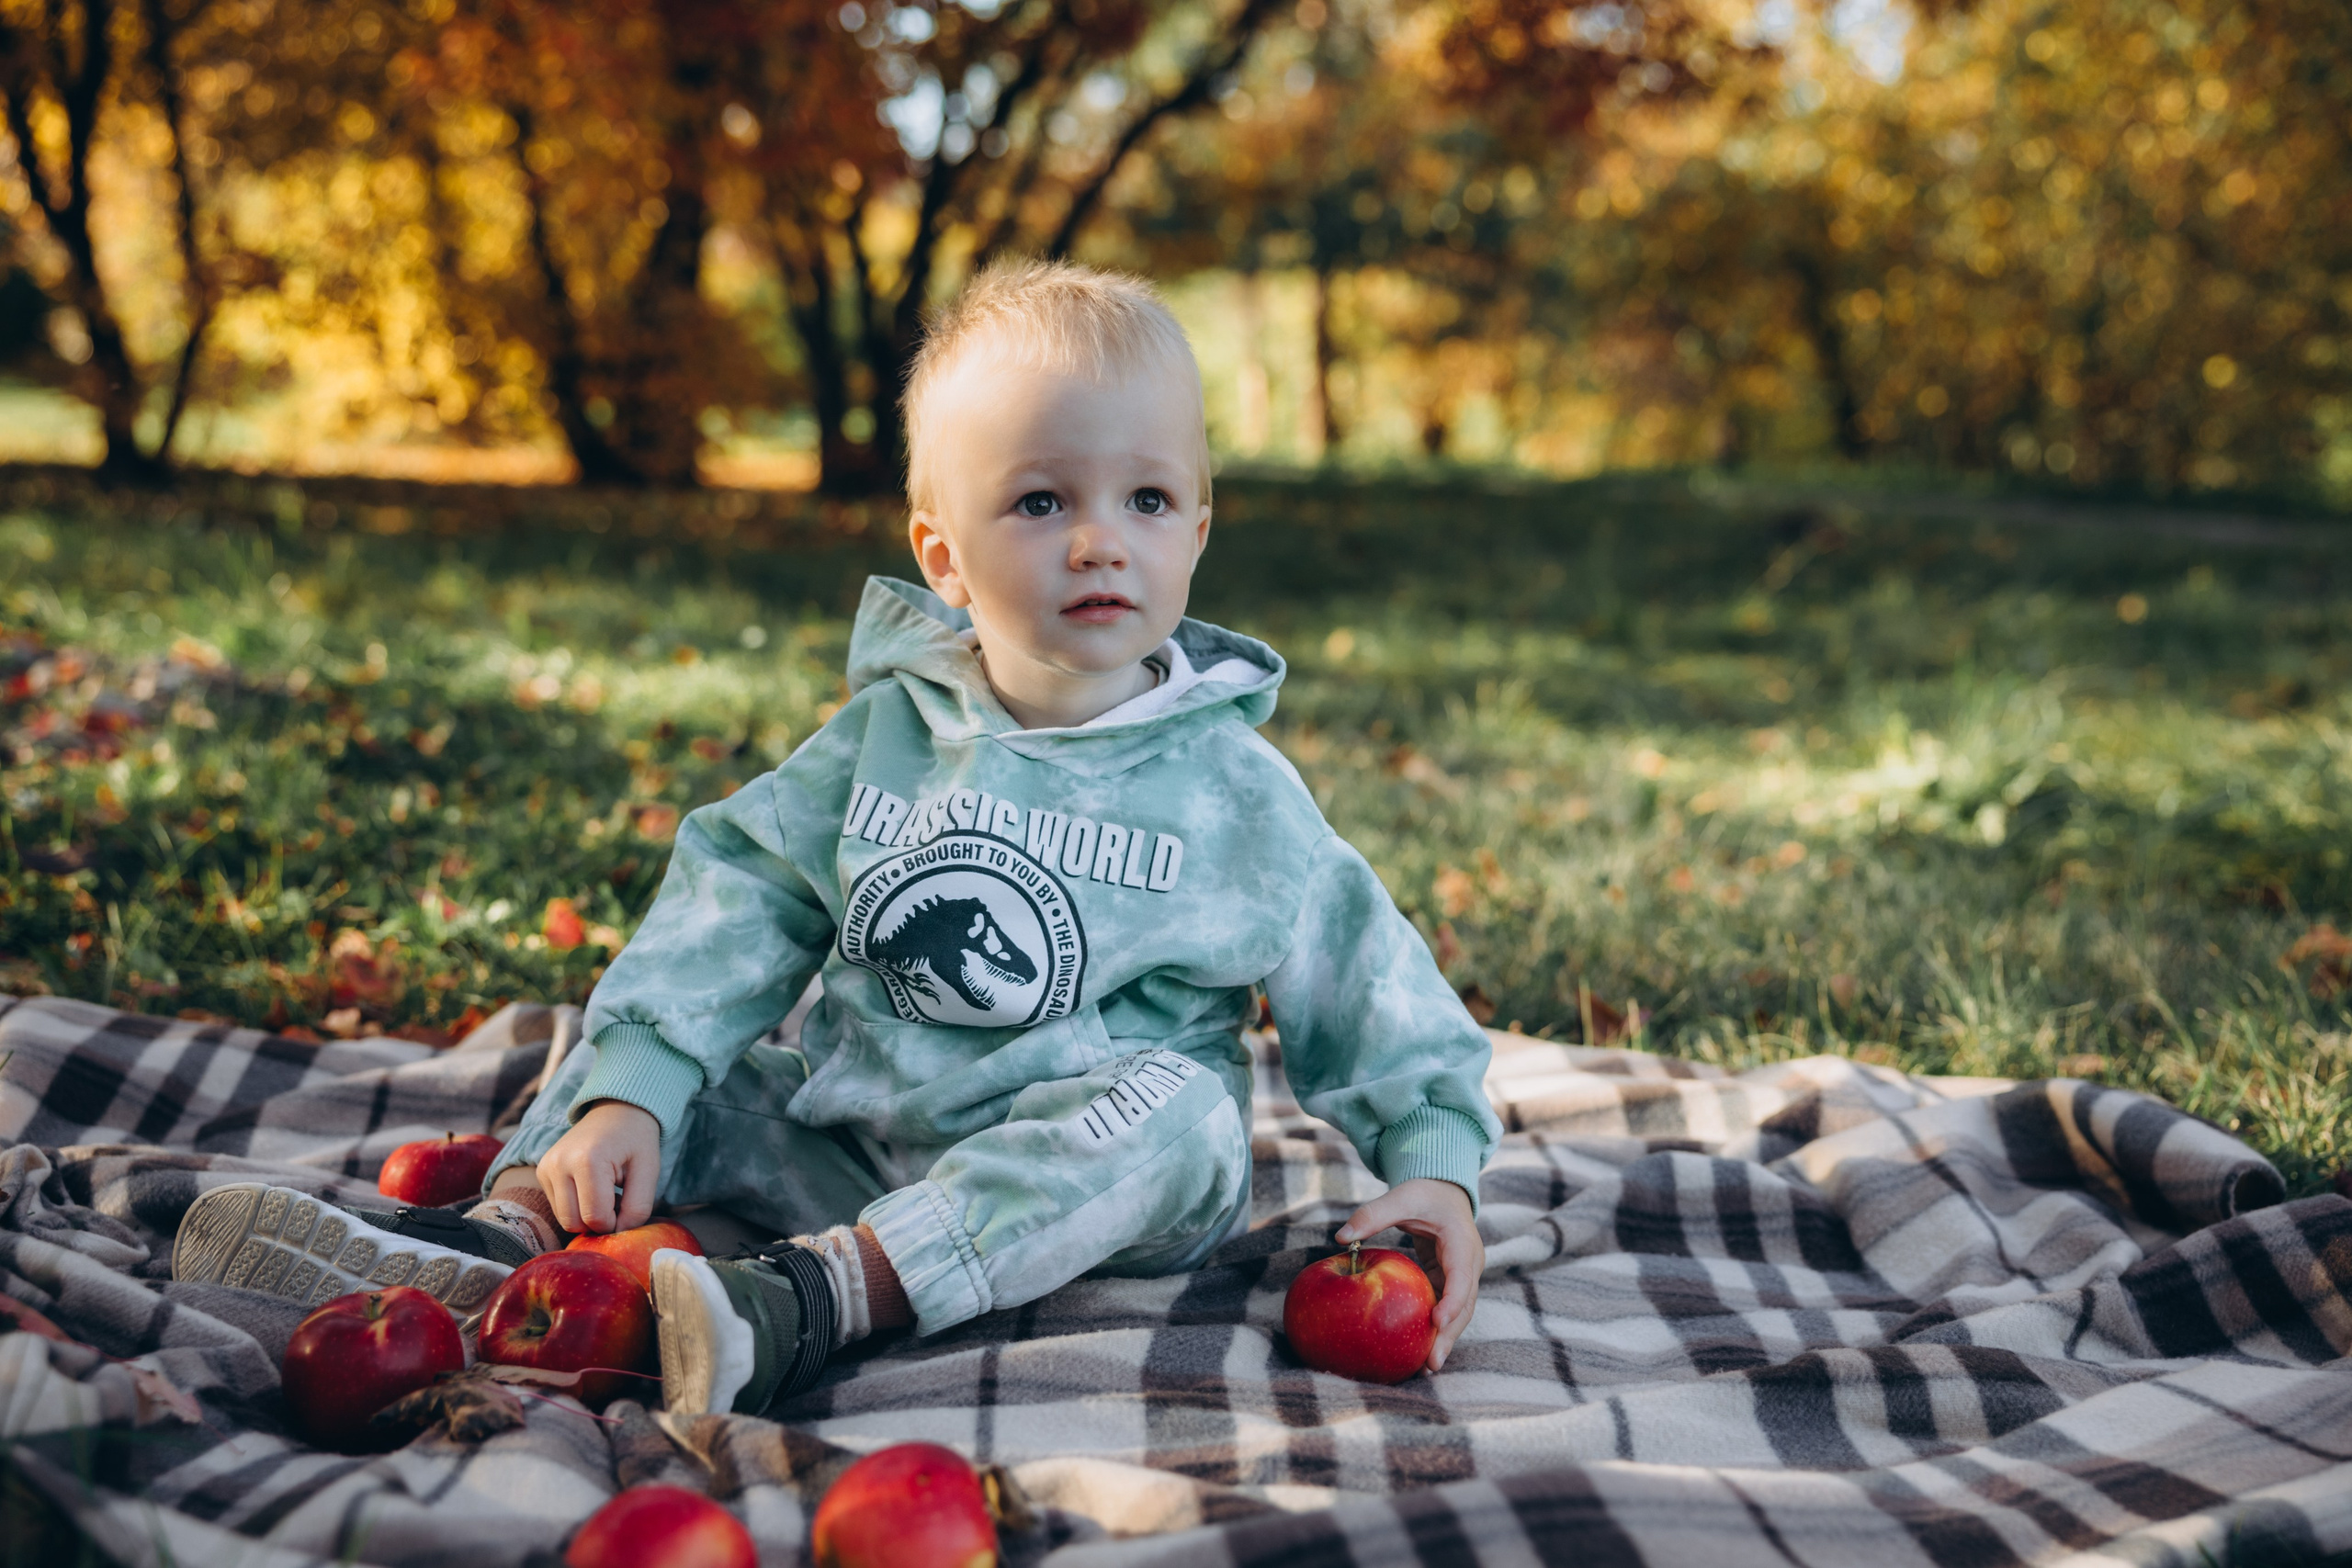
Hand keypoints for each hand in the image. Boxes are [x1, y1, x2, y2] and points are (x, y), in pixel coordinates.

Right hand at [536, 1100, 660, 1234]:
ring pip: (563, 1218)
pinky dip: (576, 1206)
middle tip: (617, 1201)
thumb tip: (618, 1234)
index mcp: (587, 1161)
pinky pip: (558, 1206)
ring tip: (606, 1193)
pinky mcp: (541, 1171)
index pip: (595, 1218)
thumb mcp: (649, 1171)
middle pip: (573, 1223)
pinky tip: (591, 1188)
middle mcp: (559, 1163)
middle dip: (598, 1222)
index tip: (627, 1207)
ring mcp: (546, 1167)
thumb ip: (638, 1208)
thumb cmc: (636, 1139)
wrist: (617, 1109)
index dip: (615, 1223)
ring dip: (586, 1215)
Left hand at [1338, 1177, 1482, 1373]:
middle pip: (1464, 1305)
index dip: (1452, 1301)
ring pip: (1458, 1312)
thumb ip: (1373, 1214)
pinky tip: (1417, 1350)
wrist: (1445, 1192)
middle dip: (1449, 1334)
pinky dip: (1435, 1328)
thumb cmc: (1424, 1193)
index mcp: (1462, 1242)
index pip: (1461, 1277)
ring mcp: (1463, 1276)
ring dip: (1444, 1338)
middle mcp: (1469, 1264)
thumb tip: (1341, 1238)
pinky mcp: (1450, 1283)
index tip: (1436, 1322)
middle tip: (1431, 1363)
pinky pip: (1445, 1308)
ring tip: (1425, 1367)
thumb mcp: (1402, 1197)